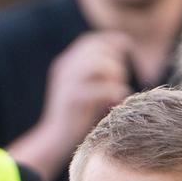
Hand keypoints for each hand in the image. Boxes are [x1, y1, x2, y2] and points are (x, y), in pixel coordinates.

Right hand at [41, 32, 133, 149]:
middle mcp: (64, 69)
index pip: (89, 41)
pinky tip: (117, 100)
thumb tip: (118, 57)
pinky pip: (102, 87)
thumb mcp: (82, 87)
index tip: (126, 45)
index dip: (109, 41)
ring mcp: (67, 83)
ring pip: (99, 64)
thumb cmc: (76, 116)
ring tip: (117, 88)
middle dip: (114, 61)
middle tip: (119, 79)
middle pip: (97, 50)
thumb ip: (94, 73)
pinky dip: (115, 91)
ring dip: (114, 74)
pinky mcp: (74, 99)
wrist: (55, 140)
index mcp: (65, 64)